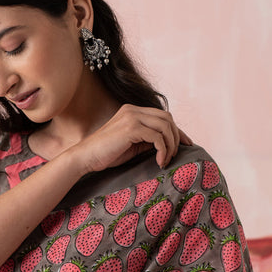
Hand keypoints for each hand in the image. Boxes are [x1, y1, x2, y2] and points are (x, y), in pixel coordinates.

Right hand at [72, 104, 191, 173]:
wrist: (85, 157)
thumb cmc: (105, 155)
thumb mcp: (132, 145)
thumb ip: (148, 140)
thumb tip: (168, 144)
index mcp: (132, 111)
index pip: (162, 116)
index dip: (177, 130)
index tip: (186, 144)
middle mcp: (133, 109)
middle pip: (167, 118)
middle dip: (176, 137)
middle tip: (175, 155)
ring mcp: (132, 117)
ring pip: (165, 126)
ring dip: (170, 145)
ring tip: (165, 160)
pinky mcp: (131, 128)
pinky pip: (157, 137)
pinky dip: (163, 150)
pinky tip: (159, 162)